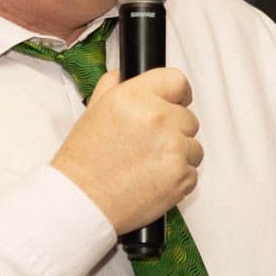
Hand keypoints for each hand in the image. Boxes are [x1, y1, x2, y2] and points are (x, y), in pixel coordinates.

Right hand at [50, 68, 201, 233]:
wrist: (81, 202)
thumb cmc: (83, 161)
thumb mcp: (93, 111)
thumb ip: (115, 86)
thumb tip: (130, 73)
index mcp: (135, 97)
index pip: (177, 80)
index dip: (178, 94)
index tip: (177, 102)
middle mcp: (158, 118)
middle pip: (189, 118)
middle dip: (174, 130)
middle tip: (148, 145)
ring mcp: (174, 148)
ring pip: (194, 146)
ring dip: (178, 155)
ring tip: (147, 165)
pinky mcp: (182, 176)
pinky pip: (192, 172)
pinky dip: (177, 178)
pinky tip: (152, 181)